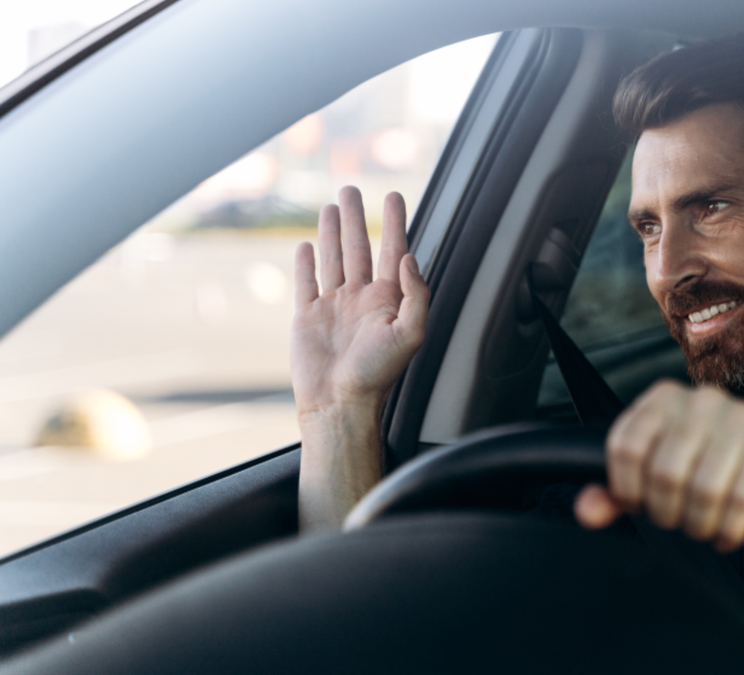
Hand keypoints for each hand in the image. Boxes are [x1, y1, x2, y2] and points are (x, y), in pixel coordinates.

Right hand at [292, 187, 428, 530]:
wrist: (338, 403)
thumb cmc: (377, 375)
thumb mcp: (410, 334)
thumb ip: (416, 294)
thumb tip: (409, 257)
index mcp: (388, 300)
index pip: (393, 251)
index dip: (394, 223)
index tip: (393, 195)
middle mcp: (361, 299)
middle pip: (359, 248)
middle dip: (357, 218)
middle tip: (352, 189)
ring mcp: (333, 306)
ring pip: (332, 259)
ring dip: (332, 232)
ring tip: (331, 206)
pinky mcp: (307, 317)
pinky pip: (306, 282)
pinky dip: (305, 263)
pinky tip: (307, 245)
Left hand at [574, 380, 743, 551]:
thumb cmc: (708, 474)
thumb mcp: (655, 481)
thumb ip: (615, 494)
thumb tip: (586, 510)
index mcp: (664, 398)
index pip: (624, 446)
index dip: (628, 490)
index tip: (642, 504)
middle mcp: (703, 398)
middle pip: (664, 472)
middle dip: (668, 513)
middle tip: (679, 522)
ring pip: (703, 488)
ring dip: (701, 525)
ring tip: (705, 528)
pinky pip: (742, 498)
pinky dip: (730, 529)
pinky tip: (729, 534)